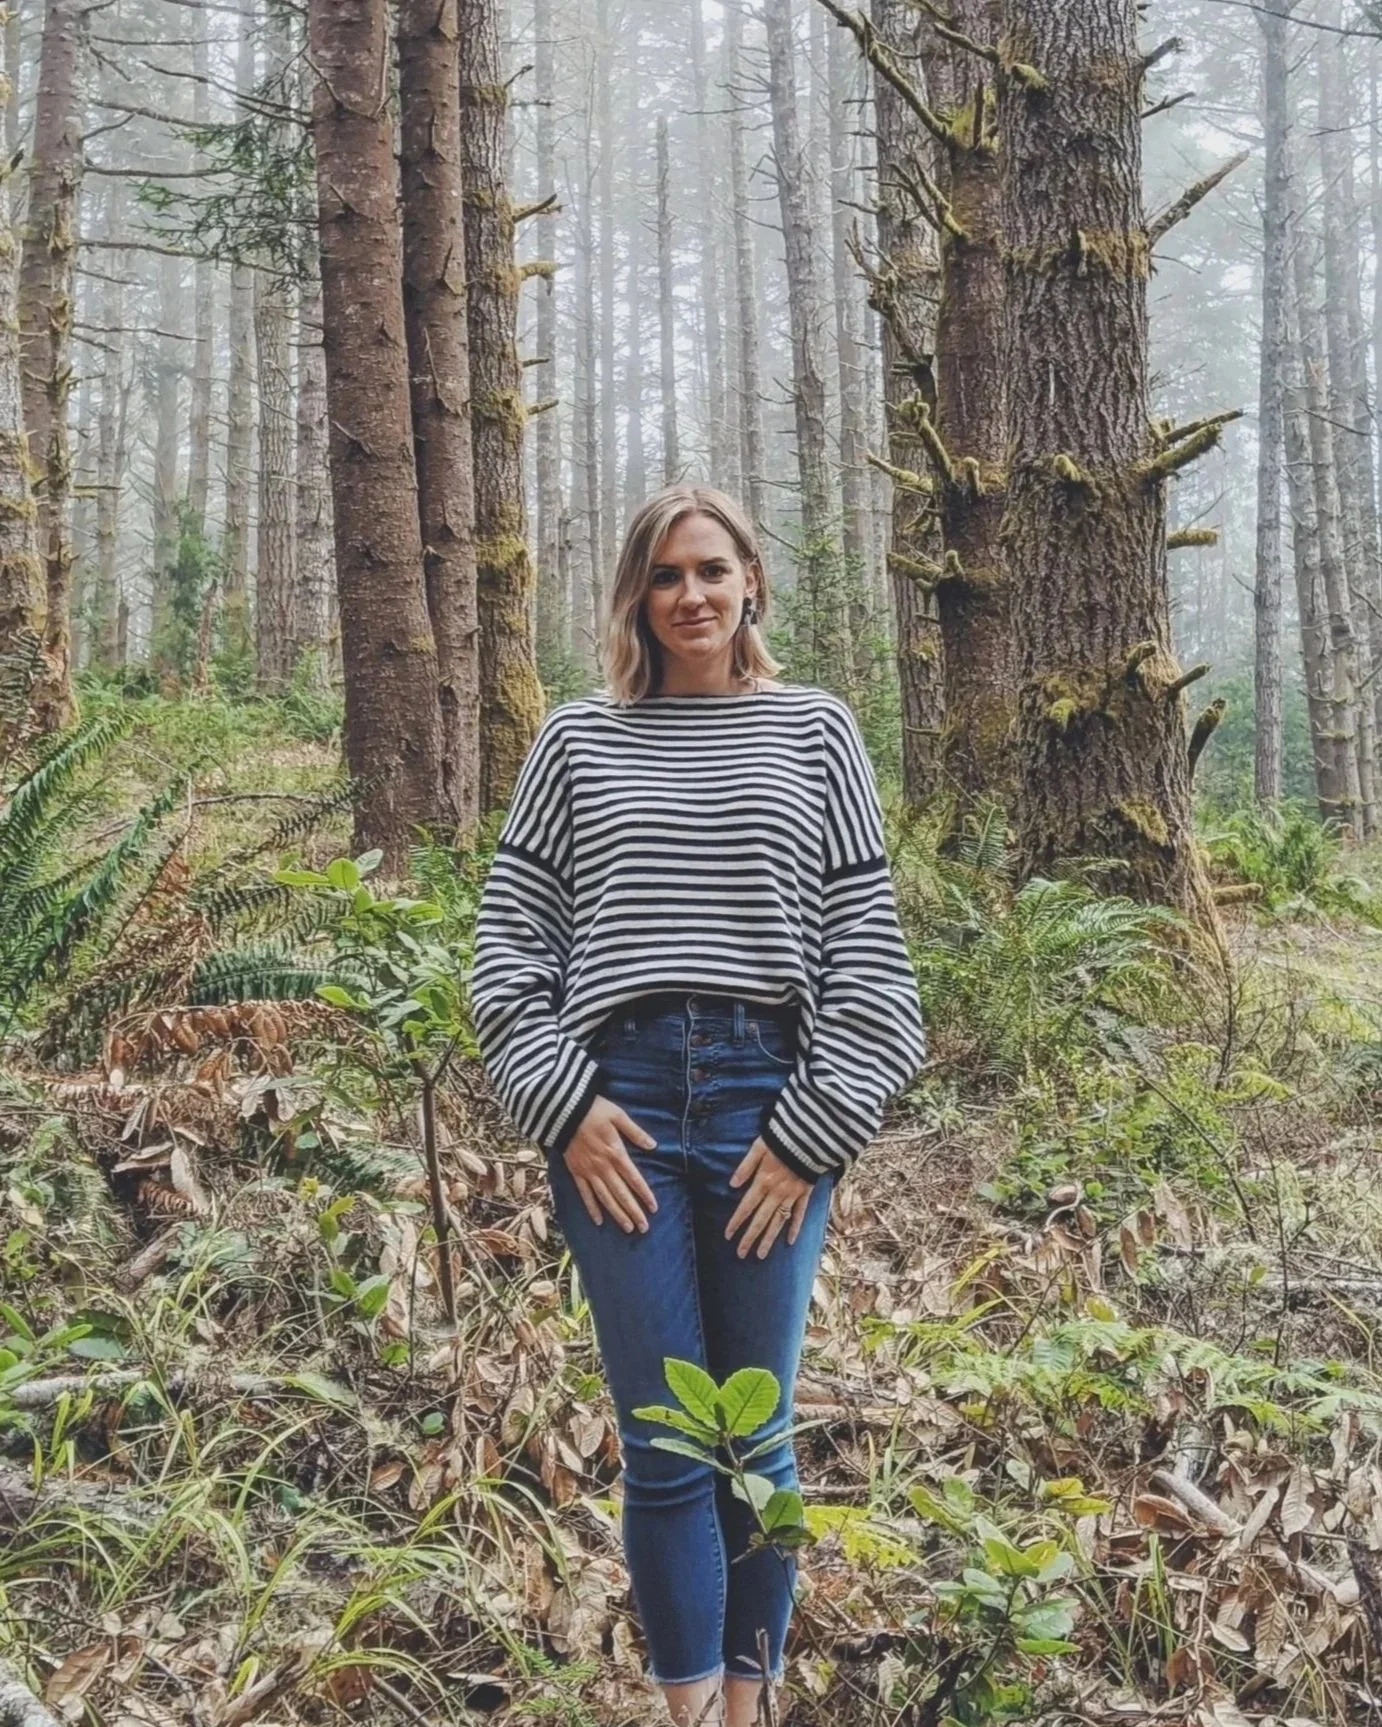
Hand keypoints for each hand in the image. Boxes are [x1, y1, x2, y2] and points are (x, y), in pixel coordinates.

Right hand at [563, 1095, 658, 1232]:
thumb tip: (653, 1145)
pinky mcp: (576, 1172)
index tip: (654, 1208)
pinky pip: (585, 1194)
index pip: (634, 1179)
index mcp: (616, 1153)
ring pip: (605, 1198)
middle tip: (644, 1228)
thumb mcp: (618, 1115)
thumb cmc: (593, 1110)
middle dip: (633, 1212)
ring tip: (627, 1228)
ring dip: (617, 1214)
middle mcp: (603, 1167)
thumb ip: (635, 1132)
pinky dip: (592, 1208)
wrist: (563, 1111)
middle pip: (621, 1194)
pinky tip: (598, 1221)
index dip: (645, 1194)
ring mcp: (588, 1172)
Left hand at [725, 1138, 811, 1259]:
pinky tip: (790, 1241)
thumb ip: (745, 1166)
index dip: (736, 1222)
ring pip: (778, 1221)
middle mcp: (776, 1193)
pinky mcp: (805, 1193)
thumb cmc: (782, 1139)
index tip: (727, 1236)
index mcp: (763, 1182)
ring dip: (769, 1239)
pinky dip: (795, 1228)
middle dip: (750, 1238)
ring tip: (761, 1255)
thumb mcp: (759, 1147)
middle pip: (760, 1220)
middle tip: (741, 1254)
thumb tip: (732, 1184)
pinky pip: (799, 1214)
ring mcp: (792, 1195)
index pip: (746, 1207)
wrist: (810, 1138)